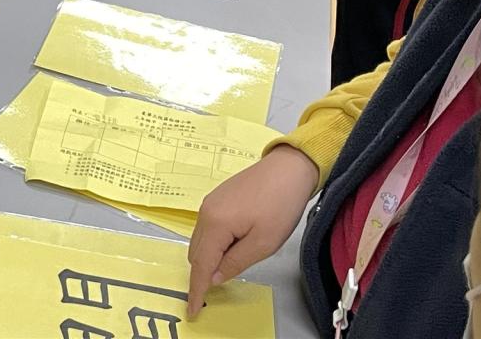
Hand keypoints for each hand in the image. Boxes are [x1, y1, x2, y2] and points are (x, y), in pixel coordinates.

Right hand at [187, 145, 318, 316]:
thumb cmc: (279, 205)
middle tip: (214, 295)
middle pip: (196, 253)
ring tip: (227, 271)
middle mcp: (205, 212)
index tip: (192, 310)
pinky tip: (230, 249)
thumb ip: (235, 262)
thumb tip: (214, 278)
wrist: (288, 169)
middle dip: (202, 275)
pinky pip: (207, 229)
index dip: (196, 290)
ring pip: (200, 241)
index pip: (201, 265)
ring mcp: (209, 203)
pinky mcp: (217, 199)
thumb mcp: (263, 243)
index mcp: (215, 224)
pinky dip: (213, 245)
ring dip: (209, 259)